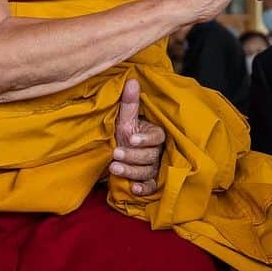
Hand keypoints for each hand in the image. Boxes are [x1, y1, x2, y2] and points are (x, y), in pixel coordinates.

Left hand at [109, 80, 165, 195]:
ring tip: (114, 167)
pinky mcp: (149, 181)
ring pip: (147, 171)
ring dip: (131, 170)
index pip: (156, 138)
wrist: (120, 152)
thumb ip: (129, 103)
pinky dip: (143, 188)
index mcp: (155, 135)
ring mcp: (154, 167)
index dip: (145, 139)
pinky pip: (151, 186)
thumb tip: (132, 81)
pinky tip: (134, 189)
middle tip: (116, 154)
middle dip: (132, 155)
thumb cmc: (125, 133)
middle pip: (150, 156)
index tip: (131, 138)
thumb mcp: (126, 119)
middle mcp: (157, 152)